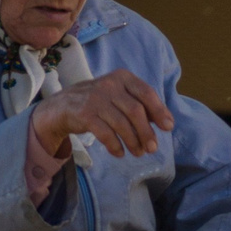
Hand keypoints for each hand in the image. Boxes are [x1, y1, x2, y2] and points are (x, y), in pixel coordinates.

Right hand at [29, 71, 173, 158]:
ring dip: (133, 142)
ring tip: (138, 153)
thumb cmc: (99, 102)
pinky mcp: (83, 113)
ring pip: (121, 124)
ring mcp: (95, 98)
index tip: (168, 127)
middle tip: (153, 148)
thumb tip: (166, 122)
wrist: (62, 106)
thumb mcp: (119, 96)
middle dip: (146, 132)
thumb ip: (141, 105)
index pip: (146, 93)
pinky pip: (105, 133)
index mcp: (122, 77)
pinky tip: (120, 153)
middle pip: (135, 111)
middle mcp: (109, 85)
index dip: (159, 111)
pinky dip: (115, 146)